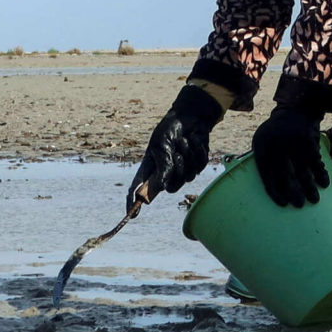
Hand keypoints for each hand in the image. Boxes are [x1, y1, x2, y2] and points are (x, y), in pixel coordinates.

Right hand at [129, 84, 222, 208]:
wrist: (191, 116)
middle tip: (177, 151)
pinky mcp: (195, 166)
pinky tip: (195, 140)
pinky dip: (198, 152)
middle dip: (176, 168)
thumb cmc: (170, 129)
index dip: (133, 204)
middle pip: (170, 188)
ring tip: (184, 140)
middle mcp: (164, 174)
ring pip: (187, 177)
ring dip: (187, 155)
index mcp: (150, 168)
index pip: (138, 190)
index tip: (132, 215)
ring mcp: (181, 172)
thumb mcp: (162, 144)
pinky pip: (199, 167)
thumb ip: (162, 165)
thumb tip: (160, 187)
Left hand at [250, 96, 329, 207]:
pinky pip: (316, 161)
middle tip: (299, 205)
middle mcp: (277, 147)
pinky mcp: (309, 141)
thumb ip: (264, 161)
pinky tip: (324, 184)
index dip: (275, 192)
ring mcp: (294, 144)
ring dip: (310, 187)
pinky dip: (321, 173)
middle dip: (294, 192)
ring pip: (303, 170)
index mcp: (263, 149)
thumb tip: (273, 188)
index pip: (267, 176)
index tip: (283, 204)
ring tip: (314, 200)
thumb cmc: (275, 132)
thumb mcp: (262, 141)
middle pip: (285, 175)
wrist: (294, 109)